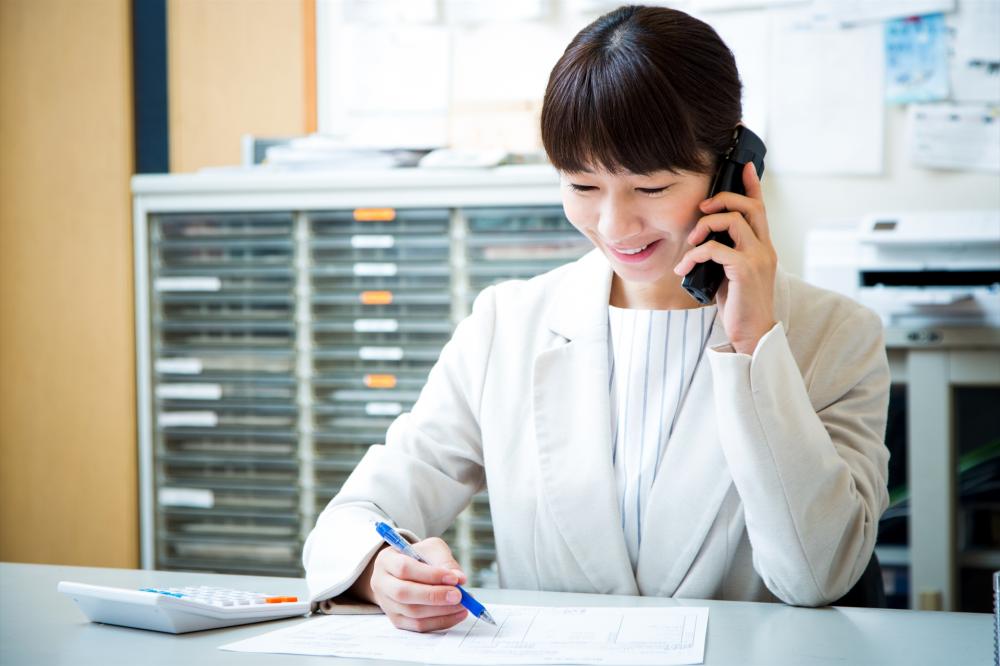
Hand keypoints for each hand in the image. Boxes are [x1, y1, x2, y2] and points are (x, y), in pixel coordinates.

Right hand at [369, 537, 468, 632]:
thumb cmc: (418, 557)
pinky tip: (456, 614)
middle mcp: (381, 583)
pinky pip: (418, 626)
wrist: (405, 571)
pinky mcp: (396, 620)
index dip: (431, 575)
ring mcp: (387, 604)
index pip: (405, 568)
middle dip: (434, 596)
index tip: (454, 578)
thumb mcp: (431, 549)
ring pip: (412, 612)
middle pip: (404, 593)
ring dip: (441, 611)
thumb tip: (459, 579)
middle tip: (459, 595)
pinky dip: (440, 621)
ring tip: (462, 604)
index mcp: (386, 560)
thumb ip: (444, 561)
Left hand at [673, 161, 776, 354]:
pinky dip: (694, 254)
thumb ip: (724, 253)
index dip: (752, 184)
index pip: (760, 208)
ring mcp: (757, 258)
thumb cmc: (738, 304)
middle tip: (701, 210)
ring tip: (690, 243)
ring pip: (733, 221)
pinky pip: (715, 248)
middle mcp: (764, 248)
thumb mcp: (729, 272)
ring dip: (704, 227)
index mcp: (762, 247)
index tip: (743, 165)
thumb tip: (701, 239)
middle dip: (722, 199)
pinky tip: (683, 268)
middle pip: (749, 206)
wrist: (750, 333)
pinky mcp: (745, 270)